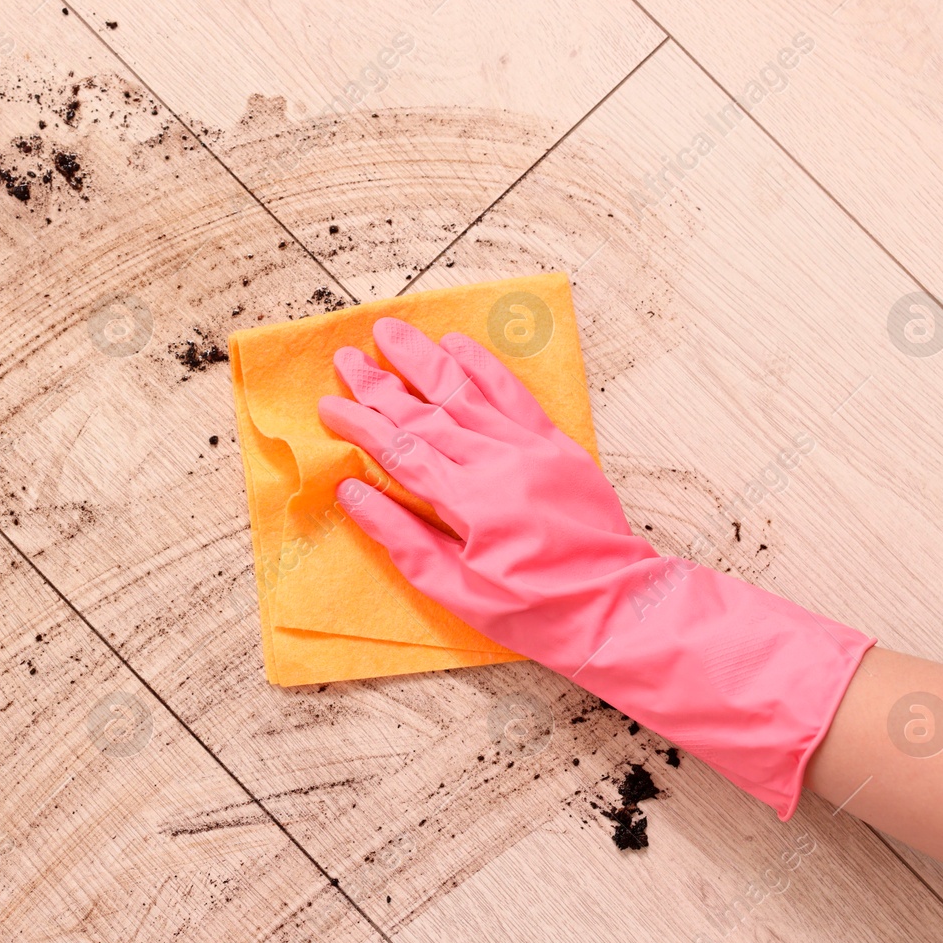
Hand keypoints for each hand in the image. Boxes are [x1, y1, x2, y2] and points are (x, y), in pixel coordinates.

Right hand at [320, 317, 873, 819]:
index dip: (359, 424)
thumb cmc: (533, 611)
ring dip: (424, 359)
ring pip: (466, 391)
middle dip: (380, 384)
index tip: (327, 406)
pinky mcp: (555, 445)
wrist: (615, 606)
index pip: (400, 450)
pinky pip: (513, 395)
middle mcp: (497, 463)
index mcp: (469, 502)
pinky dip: (483, 367)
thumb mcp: (456, 590)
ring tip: (390, 331)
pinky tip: (457, 346)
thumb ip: (402, 537)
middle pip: (427, 412)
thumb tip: (352, 492)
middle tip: (344, 358)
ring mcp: (529, 448)